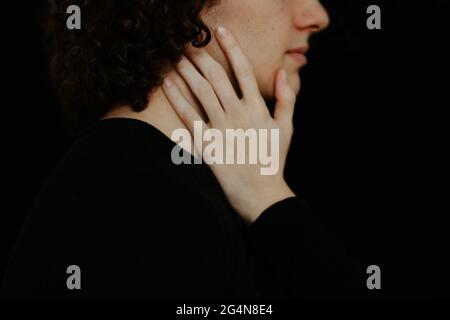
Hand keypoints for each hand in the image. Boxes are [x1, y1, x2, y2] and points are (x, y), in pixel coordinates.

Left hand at [162, 26, 296, 223]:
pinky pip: (189, 117)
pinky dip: (177, 99)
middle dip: (202, 56)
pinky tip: (167, 84)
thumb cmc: (274, 161)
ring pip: (201, 92)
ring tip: (175, 55)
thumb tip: (281, 72)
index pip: (243, 70)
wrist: (261, 194)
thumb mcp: (286, 128)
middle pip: (217, 77)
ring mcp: (222, 129)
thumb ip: (287, 98)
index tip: (221, 30)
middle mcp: (238, 114)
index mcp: (257, 108)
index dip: (232, 47)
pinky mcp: (207, 144)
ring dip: (187, 71)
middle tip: (189, 41)